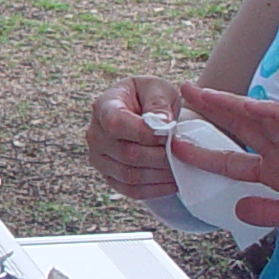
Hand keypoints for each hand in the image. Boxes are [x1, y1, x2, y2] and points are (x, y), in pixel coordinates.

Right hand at [85, 76, 179, 200]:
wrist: (144, 111)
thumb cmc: (151, 97)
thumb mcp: (158, 89)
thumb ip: (159, 102)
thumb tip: (162, 123)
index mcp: (104, 106)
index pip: (116, 124)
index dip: (144, 133)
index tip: (169, 132)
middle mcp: (95, 134)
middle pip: (126, 153)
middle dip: (159, 156)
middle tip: (182, 153)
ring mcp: (99, 157)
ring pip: (129, 175)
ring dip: (159, 174)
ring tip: (180, 168)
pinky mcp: (109, 175)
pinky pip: (130, 190)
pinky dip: (154, 190)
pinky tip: (172, 183)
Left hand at [176, 83, 278, 242]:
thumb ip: (268, 211)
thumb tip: (238, 208)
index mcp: (277, 173)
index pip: (232, 160)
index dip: (204, 155)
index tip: (176, 148)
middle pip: (239, 128)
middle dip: (211, 111)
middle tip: (183, 93)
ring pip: (258, 119)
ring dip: (231, 105)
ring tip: (204, 93)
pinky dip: (270, 113)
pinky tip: (249, 105)